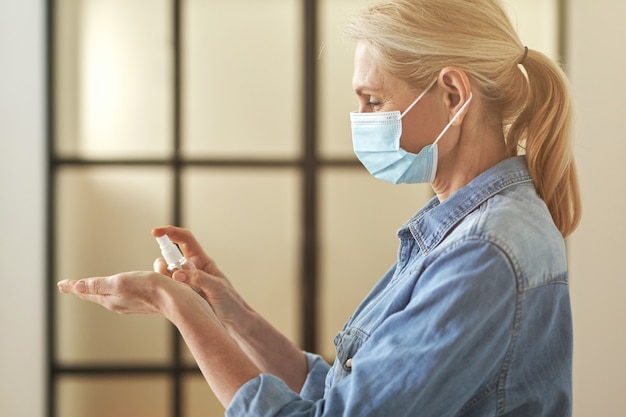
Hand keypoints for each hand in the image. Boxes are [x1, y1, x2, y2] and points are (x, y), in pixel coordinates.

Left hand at [57, 271, 193, 315]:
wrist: (178, 301)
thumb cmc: (150, 289)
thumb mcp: (121, 283)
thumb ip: (98, 285)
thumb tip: (76, 287)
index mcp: (110, 299)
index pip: (86, 292)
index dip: (73, 286)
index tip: (61, 284)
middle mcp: (119, 303)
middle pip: (96, 295)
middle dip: (84, 290)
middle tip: (71, 286)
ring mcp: (131, 303)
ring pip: (109, 295)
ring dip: (98, 290)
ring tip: (91, 287)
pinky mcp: (144, 300)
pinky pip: (124, 294)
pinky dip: (115, 289)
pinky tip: (120, 288)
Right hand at [152, 226, 251, 330]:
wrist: (234, 324)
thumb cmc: (231, 303)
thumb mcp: (217, 288)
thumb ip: (198, 279)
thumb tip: (176, 275)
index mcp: (202, 261)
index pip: (184, 240)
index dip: (170, 233)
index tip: (155, 233)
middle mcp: (191, 269)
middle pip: (169, 257)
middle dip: (164, 264)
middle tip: (170, 277)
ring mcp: (185, 283)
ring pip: (165, 274)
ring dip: (166, 280)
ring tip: (183, 292)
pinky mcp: (180, 295)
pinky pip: (166, 289)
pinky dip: (165, 291)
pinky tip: (174, 300)